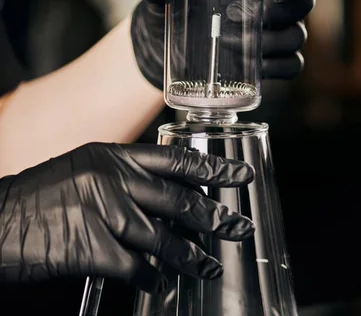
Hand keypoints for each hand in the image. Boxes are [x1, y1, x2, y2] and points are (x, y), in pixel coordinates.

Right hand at [0, 142, 254, 292]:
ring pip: (164, 238)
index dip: (215, 167)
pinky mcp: (92, 247)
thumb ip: (125, 180)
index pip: (177, 160)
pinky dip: (151, 277)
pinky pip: (137, 266)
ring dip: (190, 256)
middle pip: (180, 200)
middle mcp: (112, 180)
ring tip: (209, 265)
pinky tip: (158, 283)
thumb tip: (168, 199)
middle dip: (216, 216)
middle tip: (240, 227)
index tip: (242, 174)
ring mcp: (103, 212)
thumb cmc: (38, 200)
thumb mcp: (83, 173)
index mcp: (112, 157)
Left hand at [131, 0, 315, 89]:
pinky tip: (255, 69)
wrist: (176, 42)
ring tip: (232, 47)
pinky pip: (293, 65)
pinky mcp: (276, 60)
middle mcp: (271, 1)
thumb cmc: (178, 8)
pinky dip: (279, 68)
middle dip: (275, 16)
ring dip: (269, 45)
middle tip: (234, 21)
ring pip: (296, 37)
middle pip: (300, 4)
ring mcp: (279, 31)